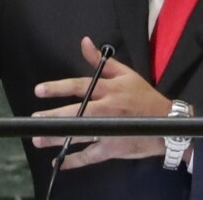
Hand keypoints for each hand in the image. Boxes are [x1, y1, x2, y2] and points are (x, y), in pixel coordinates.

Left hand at [31, 36, 173, 169]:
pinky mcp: (112, 148)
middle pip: (76, 113)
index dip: (59, 88)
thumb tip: (84, 42)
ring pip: (80, 135)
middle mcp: (107, 110)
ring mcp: (109, 131)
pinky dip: (75, 161)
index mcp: (110, 90)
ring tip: (39, 140)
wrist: (168, 123)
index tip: (39, 90)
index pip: (80, 86)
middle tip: (35, 120)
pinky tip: (60, 161)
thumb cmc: (144, 97)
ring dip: (58, 139)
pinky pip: (90, 156)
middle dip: (54, 117)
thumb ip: (101, 61)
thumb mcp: (125, 74)